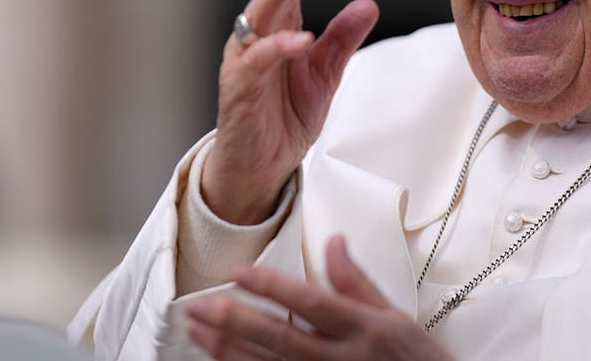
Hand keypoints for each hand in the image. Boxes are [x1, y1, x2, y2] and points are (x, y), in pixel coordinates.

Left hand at [186, 235, 452, 360]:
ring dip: (226, 349)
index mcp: (363, 328)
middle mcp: (340, 359)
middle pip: (279, 338)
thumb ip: (358, 281)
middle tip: (199, 305)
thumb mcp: (394, 316)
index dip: (275, 288)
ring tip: (196, 329)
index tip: (242, 272)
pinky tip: (218, 359)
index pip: (312, 303)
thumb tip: (334, 242)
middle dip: (235, 321)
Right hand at [205, 0, 378, 224]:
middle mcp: (256, 38)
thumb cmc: (285, 116)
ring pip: (259, 17)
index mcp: (277, 29)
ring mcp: (245, 62)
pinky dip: (279, 48)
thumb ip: (342, 39)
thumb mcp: (325, 73)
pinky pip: (258, 63)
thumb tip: (369, 3)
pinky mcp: (239, 91)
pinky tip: (301, 37)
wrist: (262, 167)